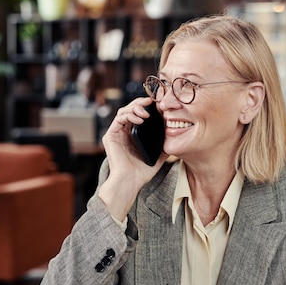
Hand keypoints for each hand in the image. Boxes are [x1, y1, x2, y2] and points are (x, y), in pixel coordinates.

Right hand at [98, 97, 166, 217]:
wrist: (130, 182)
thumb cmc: (142, 172)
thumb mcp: (158, 155)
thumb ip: (164, 145)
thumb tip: (175, 135)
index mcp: (133, 134)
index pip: (138, 114)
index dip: (146, 106)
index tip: (158, 103)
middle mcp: (123, 132)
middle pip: (130, 109)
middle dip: (140, 103)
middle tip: (151, 101)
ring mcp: (116, 133)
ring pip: (123, 111)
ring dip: (135, 108)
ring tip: (146, 113)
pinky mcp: (110, 136)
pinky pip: (118, 119)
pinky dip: (129, 116)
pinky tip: (140, 119)